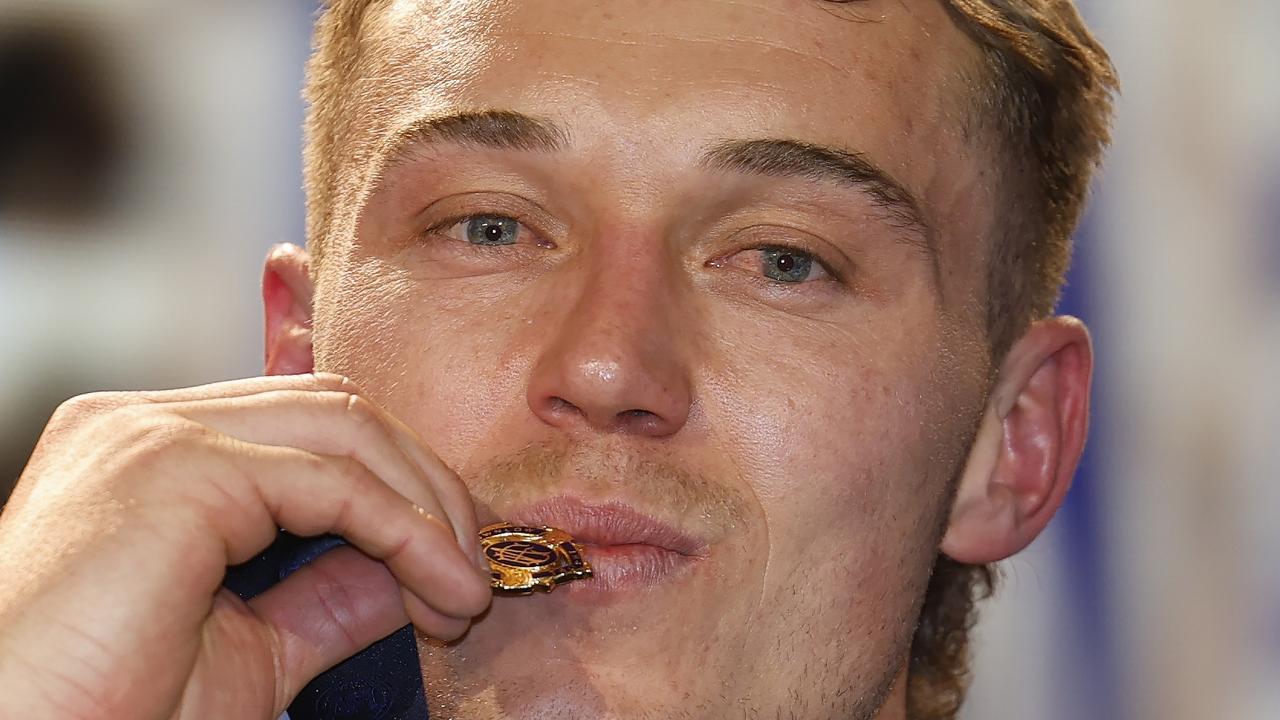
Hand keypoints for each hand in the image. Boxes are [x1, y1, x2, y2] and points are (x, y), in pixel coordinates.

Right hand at [0, 373, 491, 719]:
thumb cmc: (101, 715)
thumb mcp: (248, 650)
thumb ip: (325, 595)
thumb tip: (411, 566)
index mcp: (154, 451)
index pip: (309, 422)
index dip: (397, 483)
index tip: (449, 568)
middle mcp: (146, 422)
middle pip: (338, 409)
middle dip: (425, 486)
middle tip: (470, 574)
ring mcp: (153, 434)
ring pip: (346, 427)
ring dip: (426, 507)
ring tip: (463, 590)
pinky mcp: (173, 467)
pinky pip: (334, 481)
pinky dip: (406, 531)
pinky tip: (440, 587)